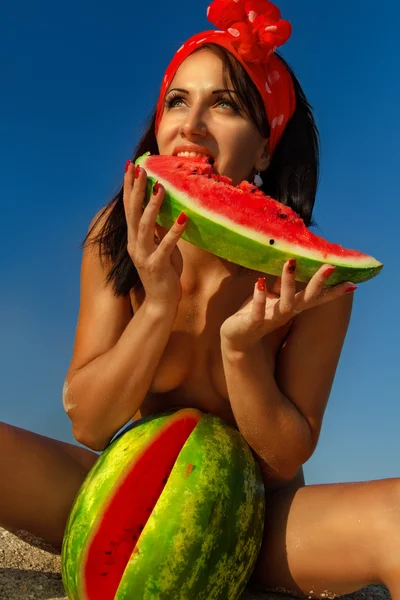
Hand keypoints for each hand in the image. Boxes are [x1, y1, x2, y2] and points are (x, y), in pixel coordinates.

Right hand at [123, 162, 187, 307]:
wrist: (160, 302)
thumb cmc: (162, 273)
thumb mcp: (159, 247)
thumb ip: (157, 230)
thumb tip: (160, 208)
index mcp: (134, 239)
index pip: (129, 208)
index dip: (129, 187)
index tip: (131, 166)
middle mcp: (135, 245)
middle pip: (133, 212)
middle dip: (136, 189)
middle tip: (140, 168)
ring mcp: (144, 256)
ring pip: (145, 226)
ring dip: (153, 206)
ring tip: (160, 187)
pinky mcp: (157, 266)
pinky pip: (166, 246)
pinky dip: (174, 232)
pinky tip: (183, 217)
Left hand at [220, 260, 356, 351]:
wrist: (235, 338)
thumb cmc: (255, 314)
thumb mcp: (271, 297)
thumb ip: (283, 285)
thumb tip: (295, 264)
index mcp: (291, 307)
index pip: (316, 298)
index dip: (333, 292)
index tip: (353, 283)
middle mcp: (285, 313)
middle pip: (306, 298)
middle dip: (318, 283)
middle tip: (330, 266)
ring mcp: (270, 320)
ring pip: (285, 303)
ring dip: (288, 283)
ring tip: (290, 262)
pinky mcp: (252, 324)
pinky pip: (258, 312)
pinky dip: (259, 297)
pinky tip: (259, 282)